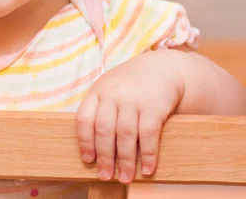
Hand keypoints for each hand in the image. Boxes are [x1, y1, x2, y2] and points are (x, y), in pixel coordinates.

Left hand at [75, 51, 184, 183]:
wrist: (161, 68)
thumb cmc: (130, 85)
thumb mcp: (108, 89)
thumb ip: (98, 110)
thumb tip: (91, 147)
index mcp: (98, 91)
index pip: (84, 118)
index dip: (84, 141)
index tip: (88, 159)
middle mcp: (113, 94)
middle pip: (104, 130)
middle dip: (104, 157)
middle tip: (105, 175)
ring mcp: (133, 100)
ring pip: (125, 135)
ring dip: (125, 161)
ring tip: (125, 178)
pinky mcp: (154, 106)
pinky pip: (148, 135)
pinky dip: (148, 155)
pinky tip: (147, 169)